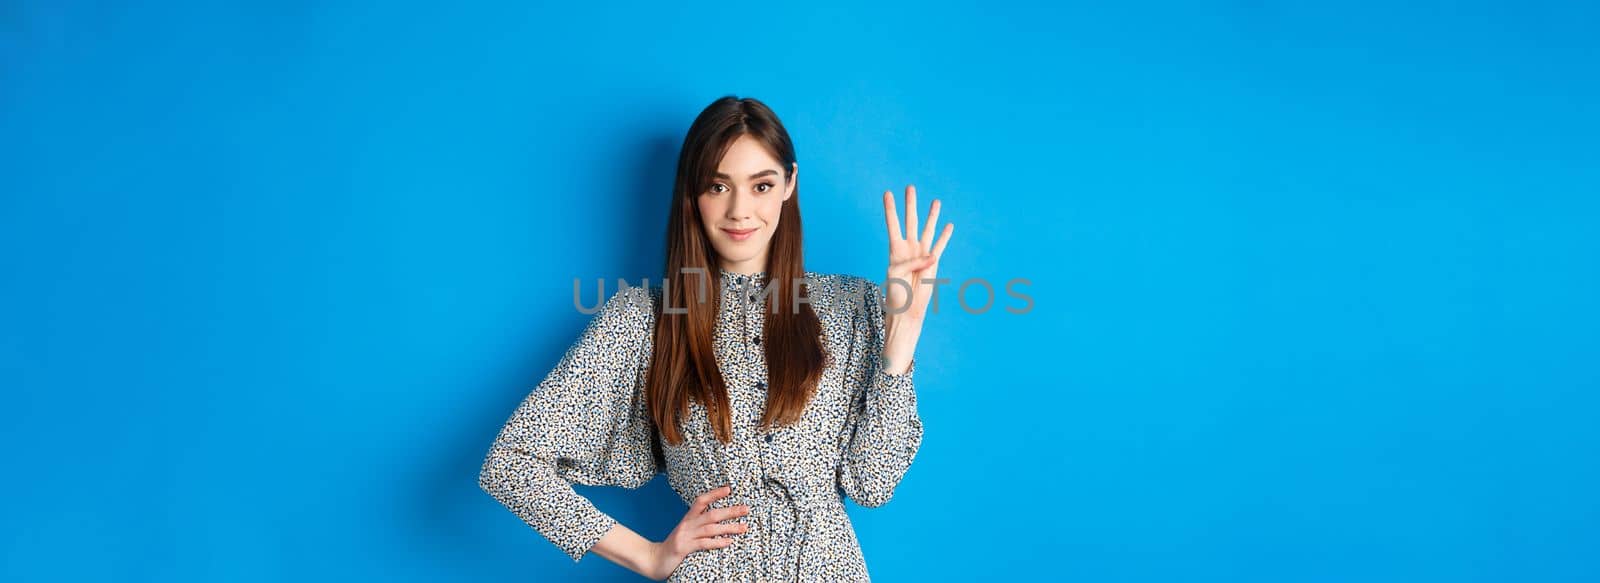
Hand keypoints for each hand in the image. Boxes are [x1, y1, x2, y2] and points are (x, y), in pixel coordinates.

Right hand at [644, 484, 749, 579]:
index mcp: (688, 519)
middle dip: (731, 511)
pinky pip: (704, 543)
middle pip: (712, 514)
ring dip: (729, 527)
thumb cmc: (674, 546)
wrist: (654, 560)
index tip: (729, 489)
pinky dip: (717, 542)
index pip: (701, 500)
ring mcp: (685, 536)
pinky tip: (729, 541)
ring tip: (743, 527)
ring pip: (710, 528)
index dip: (715, 494)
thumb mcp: (685, 532)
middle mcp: (687, 524)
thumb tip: (718, 522)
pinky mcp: (684, 548)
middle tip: (746, 509)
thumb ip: (698, 526)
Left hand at [882, 184, 953, 322]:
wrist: (907, 309)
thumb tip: (932, 255)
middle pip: (910, 221)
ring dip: (931, 216)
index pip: (892, 224)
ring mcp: (922, 253)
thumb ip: (913, 261)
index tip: (887, 193)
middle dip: (910, 205)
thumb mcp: (897, 273)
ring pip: (927, 229)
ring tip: (935, 201)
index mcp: (894, 249)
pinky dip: (945, 236)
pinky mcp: (934, 262)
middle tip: (910, 187)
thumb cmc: (897, 292)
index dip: (890, 209)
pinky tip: (949, 225)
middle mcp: (908, 248)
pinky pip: (940, 246)